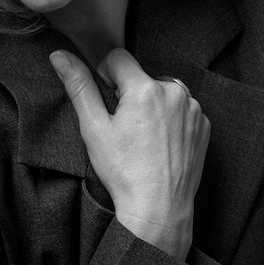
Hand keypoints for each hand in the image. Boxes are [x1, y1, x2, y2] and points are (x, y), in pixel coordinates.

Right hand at [49, 47, 209, 259]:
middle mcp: (174, 91)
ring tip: (145, 139)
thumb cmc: (124, 172)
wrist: (158, 208)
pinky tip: (162, 145)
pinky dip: (172, 120)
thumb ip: (78, 87)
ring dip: (153, 106)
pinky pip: (183, 110)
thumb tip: (60, 55)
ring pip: (164, 93)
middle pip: (143, 76)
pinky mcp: (203, 125)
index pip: (118, 58)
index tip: (107, 101)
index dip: (106, 76)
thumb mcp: (94, 128)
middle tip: (126, 129)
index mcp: (144, 88)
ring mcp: (193, 109)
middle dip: (131, 94)